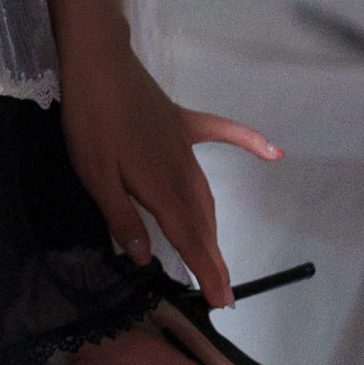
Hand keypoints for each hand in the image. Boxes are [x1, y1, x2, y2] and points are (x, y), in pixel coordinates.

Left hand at [56, 9, 281, 306]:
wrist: (97, 61)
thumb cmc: (90, 120)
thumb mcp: (94, 176)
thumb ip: (122, 217)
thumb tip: (147, 258)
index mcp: (160, 187)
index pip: (189, 240)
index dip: (206, 273)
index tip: (221, 303)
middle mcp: (181, 170)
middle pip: (202, 222)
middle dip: (213, 260)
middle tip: (223, 293)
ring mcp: (185, 143)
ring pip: (206, 193)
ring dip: (213, 227)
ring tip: (218, 257)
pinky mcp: (182, 120)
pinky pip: (222, 133)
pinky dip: (248, 142)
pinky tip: (273, 153)